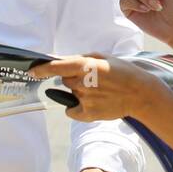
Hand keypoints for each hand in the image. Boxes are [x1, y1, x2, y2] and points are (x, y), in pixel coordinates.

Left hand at [32, 54, 167, 122]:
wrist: (140, 94)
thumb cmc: (122, 72)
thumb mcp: (103, 58)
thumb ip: (81, 59)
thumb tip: (60, 61)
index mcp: (86, 65)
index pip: (57, 67)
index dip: (42, 69)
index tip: (32, 71)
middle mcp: (83, 82)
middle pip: (65, 81)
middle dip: (73, 79)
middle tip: (93, 80)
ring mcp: (85, 99)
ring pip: (71, 94)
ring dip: (79, 92)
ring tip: (99, 91)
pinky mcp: (88, 114)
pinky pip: (72, 110)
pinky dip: (77, 108)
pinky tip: (94, 103)